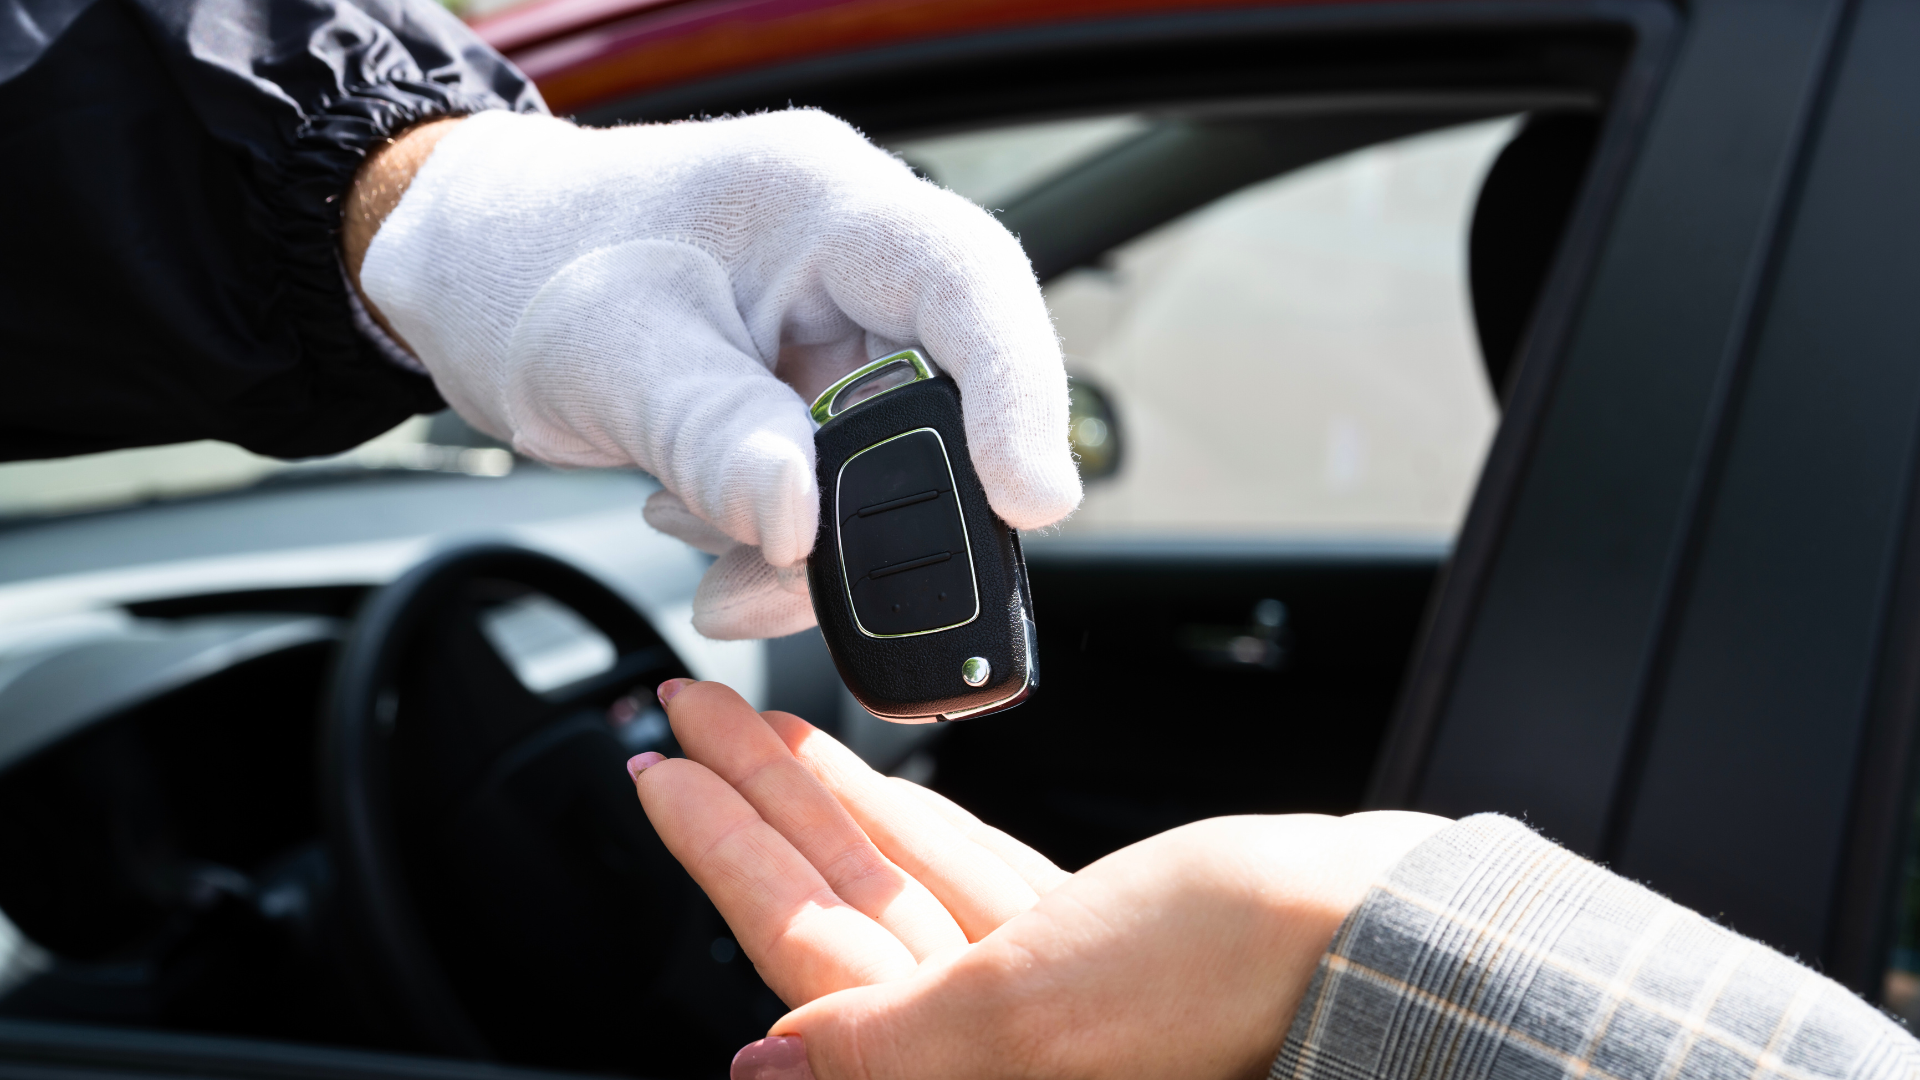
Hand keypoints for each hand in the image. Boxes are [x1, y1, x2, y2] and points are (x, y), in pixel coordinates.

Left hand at [343, 110, 1081, 639]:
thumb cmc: (521, 264)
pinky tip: (709, 536)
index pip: (965, 282)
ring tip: (717, 561)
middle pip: (947, 396)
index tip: (1028, 499)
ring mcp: (835, 334)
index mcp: (822, 204)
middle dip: (891, 509)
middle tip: (812, 576)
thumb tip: (802, 524)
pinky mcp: (809, 395)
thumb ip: (711, 436)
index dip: (1017, 390)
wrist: (463, 274)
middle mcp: (851, 265)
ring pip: (894, 468)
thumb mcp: (606, 355)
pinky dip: (784, 542)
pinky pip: (840, 489)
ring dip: (820, 544)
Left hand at [630, 679, 1448, 1079]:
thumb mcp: (1032, 1012)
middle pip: (832, 904)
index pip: (799, 952)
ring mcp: (1041, 990)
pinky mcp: (1091, 943)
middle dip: (751, 811)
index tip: (658, 777)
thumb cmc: (1239, 983)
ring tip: (744, 725)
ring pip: (894, 877)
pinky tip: (857, 786)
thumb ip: (887, 1044)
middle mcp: (990, 1039)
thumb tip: (761, 1073)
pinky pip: (964, 871)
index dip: (721, 857)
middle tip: (676, 725)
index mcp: (969, 1064)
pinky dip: (907, 820)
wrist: (1391, 942)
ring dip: (816, 798)